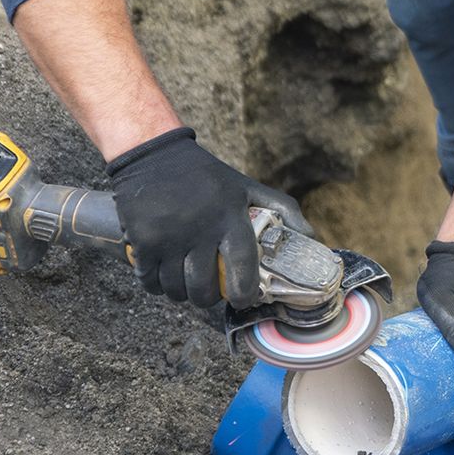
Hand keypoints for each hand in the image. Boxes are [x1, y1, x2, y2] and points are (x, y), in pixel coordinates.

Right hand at [106, 127, 310, 308]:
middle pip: (204, 289)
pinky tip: (165, 275)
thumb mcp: (247, 187)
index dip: (244, 293)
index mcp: (229, 217)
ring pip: (176, 290)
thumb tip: (312, 238)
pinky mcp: (142, 241)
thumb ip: (283, 210)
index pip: (241, 268)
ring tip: (187, 282)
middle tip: (211, 292)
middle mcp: (199, 230)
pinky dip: (157, 286)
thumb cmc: (206, 176)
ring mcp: (167, 238)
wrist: (153, 155)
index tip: (243, 299)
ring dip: (182, 294)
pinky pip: (150, 282)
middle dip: (209, 299)